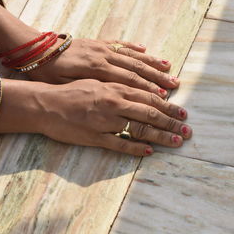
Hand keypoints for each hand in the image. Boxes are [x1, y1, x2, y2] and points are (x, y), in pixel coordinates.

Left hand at [26, 38, 179, 97]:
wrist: (36, 52)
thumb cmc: (49, 76)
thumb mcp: (66, 89)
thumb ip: (91, 95)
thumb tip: (115, 106)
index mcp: (96, 72)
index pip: (129, 83)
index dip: (148, 92)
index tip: (165, 100)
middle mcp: (104, 58)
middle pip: (137, 70)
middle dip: (158, 80)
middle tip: (176, 88)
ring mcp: (102, 48)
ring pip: (133, 57)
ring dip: (152, 65)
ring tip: (170, 71)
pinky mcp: (98, 42)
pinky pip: (121, 45)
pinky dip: (135, 49)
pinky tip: (148, 51)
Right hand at [33, 79, 191, 155]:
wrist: (46, 103)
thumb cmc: (71, 90)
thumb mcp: (97, 81)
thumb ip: (119, 86)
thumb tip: (141, 91)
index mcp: (115, 87)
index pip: (149, 97)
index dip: (168, 106)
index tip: (182, 113)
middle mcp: (114, 103)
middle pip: (150, 113)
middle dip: (171, 122)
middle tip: (187, 130)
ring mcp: (106, 121)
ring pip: (140, 129)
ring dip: (161, 136)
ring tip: (177, 142)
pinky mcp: (96, 137)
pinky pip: (120, 145)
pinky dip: (136, 149)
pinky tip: (149, 152)